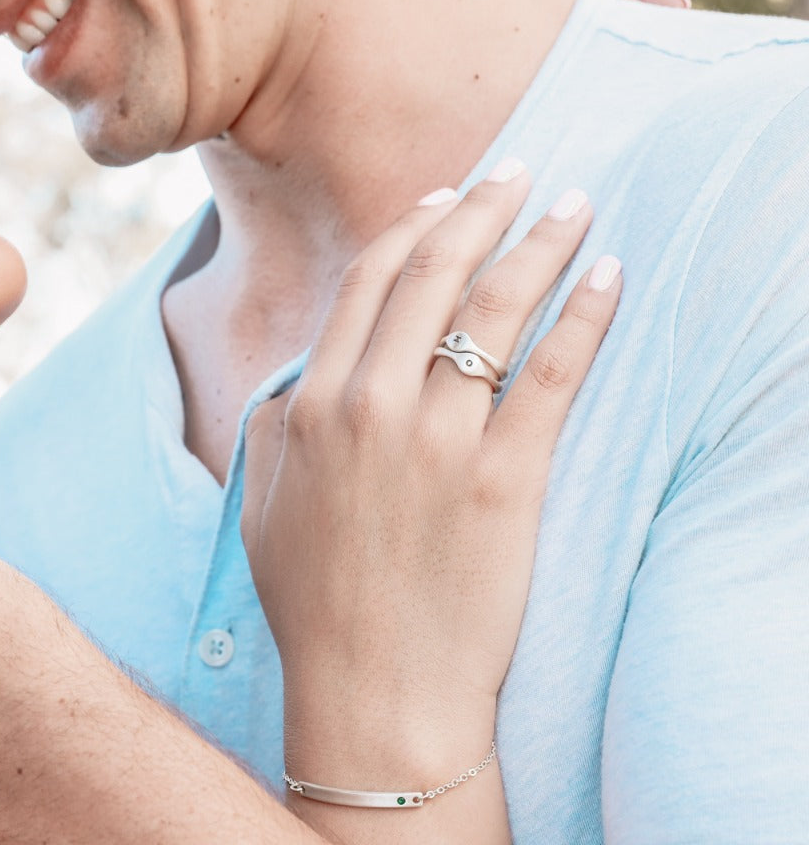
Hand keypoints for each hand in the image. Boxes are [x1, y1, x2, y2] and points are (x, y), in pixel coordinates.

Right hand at [241, 169, 620, 785]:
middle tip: (520, 172)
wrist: (375, 695)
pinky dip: (586, 318)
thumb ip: (274, 423)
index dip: (415, 226)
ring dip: (541, 244)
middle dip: (483, 208)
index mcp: (313, 403)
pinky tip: (608, 277)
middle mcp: (373, 405)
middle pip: (435, 273)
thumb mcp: (261, 504)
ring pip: (497, 310)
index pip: (371, 281)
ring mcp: (441, 441)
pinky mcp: (506, 481)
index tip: (449, 196)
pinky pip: (554, 378)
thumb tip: (301, 373)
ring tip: (576, 205)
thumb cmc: (315, 603)